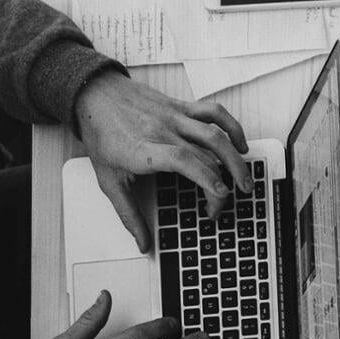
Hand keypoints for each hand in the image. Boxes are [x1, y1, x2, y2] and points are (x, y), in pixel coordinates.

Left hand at [73, 71, 251, 250]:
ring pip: (215, 134)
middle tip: (221, 205)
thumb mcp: (108, 180)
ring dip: (236, 159)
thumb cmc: (101, 134)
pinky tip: (240, 145)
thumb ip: (128, 215)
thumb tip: (143, 244)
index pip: (182, 160)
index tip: (220, 195)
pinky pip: (214, 113)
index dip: (205, 177)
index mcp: (144, 149)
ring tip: (245, 181)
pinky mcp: (181, 107)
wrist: (94, 94)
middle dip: (221, 185)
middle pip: (204, 155)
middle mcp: (163, 130)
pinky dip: (232, 127)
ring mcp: (174, 117)